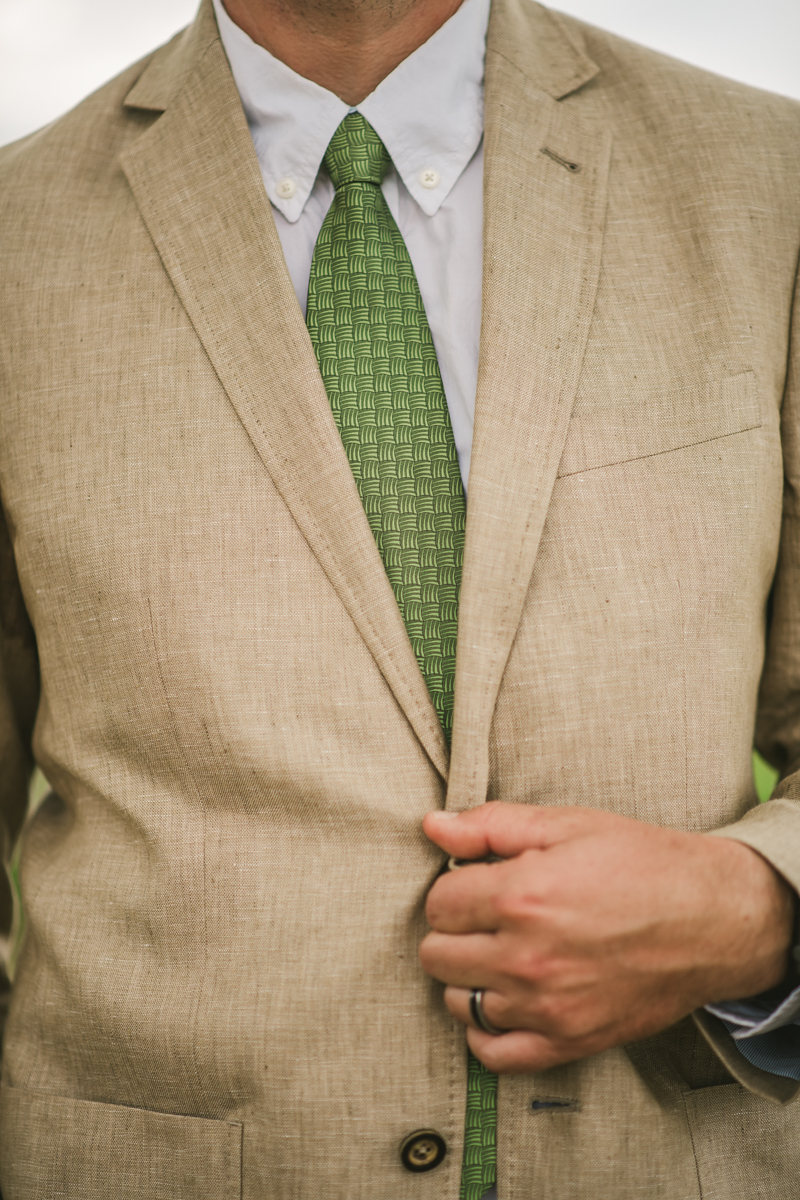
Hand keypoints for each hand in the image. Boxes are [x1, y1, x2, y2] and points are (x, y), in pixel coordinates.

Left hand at [419, 803, 793, 1073]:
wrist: (712, 919)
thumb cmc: (641, 863)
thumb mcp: (567, 825)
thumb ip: (491, 826)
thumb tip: (433, 826)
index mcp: (521, 895)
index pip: (437, 903)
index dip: (455, 888)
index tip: (481, 883)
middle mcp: (526, 956)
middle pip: (436, 954)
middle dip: (455, 930)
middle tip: (489, 916)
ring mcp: (546, 1006)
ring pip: (458, 1000)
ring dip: (470, 975)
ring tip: (503, 951)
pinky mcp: (568, 1042)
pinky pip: (493, 1052)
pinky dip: (488, 1030)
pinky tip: (505, 1000)